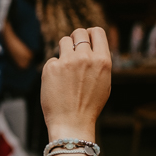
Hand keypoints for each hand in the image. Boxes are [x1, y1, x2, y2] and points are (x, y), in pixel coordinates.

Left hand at [41, 27, 110, 143]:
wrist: (72, 123)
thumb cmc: (89, 105)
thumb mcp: (104, 82)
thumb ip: (99, 62)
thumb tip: (92, 45)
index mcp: (103, 61)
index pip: (97, 31)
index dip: (91, 33)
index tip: (86, 39)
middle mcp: (86, 57)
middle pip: (79, 32)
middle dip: (76, 39)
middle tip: (73, 52)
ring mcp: (67, 61)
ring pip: (64, 41)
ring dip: (64, 50)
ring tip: (66, 69)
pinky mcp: (51, 67)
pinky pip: (53, 59)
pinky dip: (54, 68)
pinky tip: (58, 83)